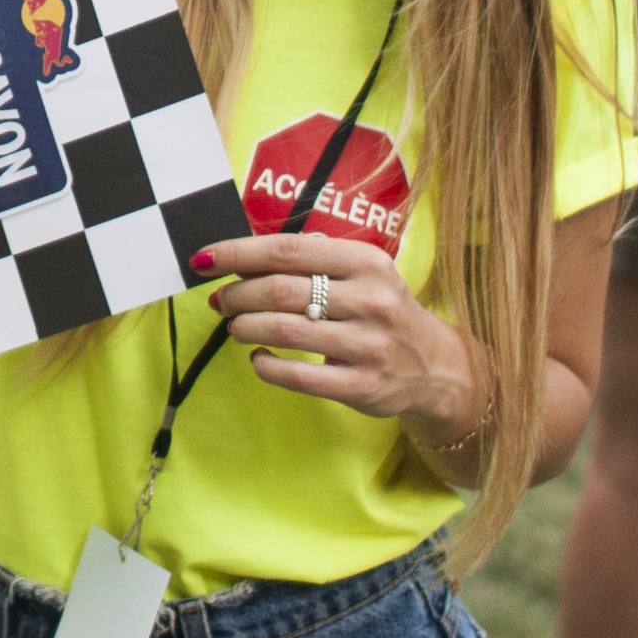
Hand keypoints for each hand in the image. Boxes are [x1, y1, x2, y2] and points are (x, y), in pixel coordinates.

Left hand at [185, 231, 488, 437]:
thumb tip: (243, 259)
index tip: (204, 259)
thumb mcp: (360, 273)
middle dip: (236, 294)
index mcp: (367, 262)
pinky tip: (258, 357)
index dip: (238, 253)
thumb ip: (310, 260)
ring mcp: (369, 346)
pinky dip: (265, 365)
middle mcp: (372, 300)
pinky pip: (298, 377)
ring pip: (284, 331)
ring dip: (244, 327)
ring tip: (235, 326)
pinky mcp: (363, 386)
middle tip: (219, 301)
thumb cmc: (379, 309)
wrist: (434, 365)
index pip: (287, 250)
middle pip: (280, 290)